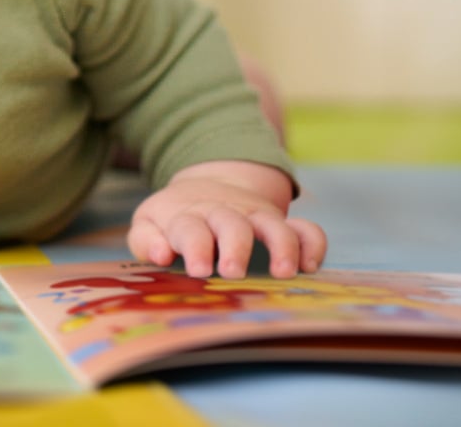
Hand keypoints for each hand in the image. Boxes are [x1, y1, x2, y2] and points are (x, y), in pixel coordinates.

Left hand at [128, 161, 325, 278]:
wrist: (206, 187)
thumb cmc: (173, 220)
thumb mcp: (150, 224)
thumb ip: (148, 240)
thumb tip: (161, 254)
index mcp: (188, 216)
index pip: (190, 228)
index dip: (195, 246)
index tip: (198, 269)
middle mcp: (225, 213)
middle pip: (233, 224)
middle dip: (235, 247)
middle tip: (233, 272)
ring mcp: (256, 216)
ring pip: (275, 225)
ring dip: (281, 246)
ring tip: (283, 273)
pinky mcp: (280, 222)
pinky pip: (306, 229)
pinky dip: (313, 245)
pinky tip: (310, 267)